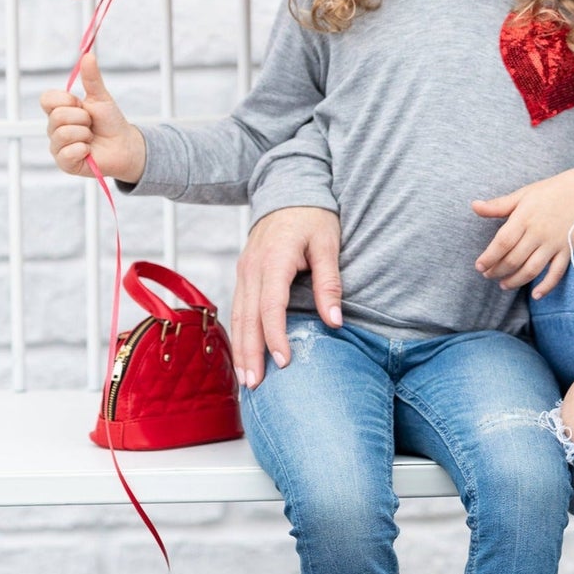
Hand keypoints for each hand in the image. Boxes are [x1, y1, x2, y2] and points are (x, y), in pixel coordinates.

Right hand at [39, 48, 145, 181]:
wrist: (125, 145)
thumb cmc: (110, 122)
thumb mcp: (101, 98)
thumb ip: (92, 79)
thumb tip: (88, 55)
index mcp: (59, 111)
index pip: (47, 99)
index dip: (66, 100)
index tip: (81, 104)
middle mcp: (54, 128)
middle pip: (57, 116)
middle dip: (82, 118)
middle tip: (91, 124)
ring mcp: (58, 146)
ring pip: (63, 134)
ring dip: (85, 134)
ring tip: (91, 137)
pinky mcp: (65, 163)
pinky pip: (67, 153)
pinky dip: (83, 149)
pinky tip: (89, 151)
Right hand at [231, 205, 343, 387]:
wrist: (289, 188)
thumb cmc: (314, 216)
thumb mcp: (328, 244)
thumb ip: (330, 282)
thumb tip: (335, 322)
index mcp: (274, 260)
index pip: (271, 307)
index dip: (276, 337)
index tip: (285, 362)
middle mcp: (252, 267)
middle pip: (247, 317)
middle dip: (250, 353)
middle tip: (255, 385)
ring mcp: (244, 269)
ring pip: (238, 315)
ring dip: (241, 348)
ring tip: (246, 379)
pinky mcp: (244, 272)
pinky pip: (239, 307)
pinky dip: (240, 333)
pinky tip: (245, 353)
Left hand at [472, 166, 573, 300]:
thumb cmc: (549, 192)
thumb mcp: (523, 195)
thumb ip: (498, 205)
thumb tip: (474, 206)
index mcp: (525, 217)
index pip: (502, 242)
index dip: (489, 257)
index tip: (479, 266)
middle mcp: (539, 232)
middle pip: (514, 259)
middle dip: (498, 271)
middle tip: (488, 275)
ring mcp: (554, 243)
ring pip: (532, 269)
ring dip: (516, 281)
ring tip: (504, 285)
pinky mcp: (568, 250)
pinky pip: (557, 273)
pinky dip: (547, 286)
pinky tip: (535, 294)